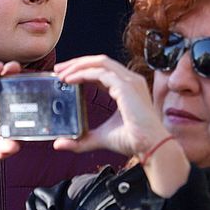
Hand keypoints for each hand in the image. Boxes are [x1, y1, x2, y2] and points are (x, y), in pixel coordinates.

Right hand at [0, 60, 23, 189]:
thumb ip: (1, 150)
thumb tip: (15, 147)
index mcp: (6, 120)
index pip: (19, 101)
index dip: (27, 91)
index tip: (37, 83)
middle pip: (9, 87)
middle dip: (17, 77)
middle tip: (23, 70)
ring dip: (4, 71)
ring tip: (11, 66)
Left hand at [54, 57, 190, 196]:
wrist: (152, 147)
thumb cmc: (135, 141)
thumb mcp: (102, 138)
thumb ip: (82, 140)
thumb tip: (60, 144)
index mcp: (127, 88)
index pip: (102, 70)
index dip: (82, 70)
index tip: (64, 76)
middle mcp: (130, 80)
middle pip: (99, 62)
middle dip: (77, 63)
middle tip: (58, 70)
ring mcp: (129, 81)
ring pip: (100, 62)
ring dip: (78, 65)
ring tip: (61, 73)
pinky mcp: (126, 87)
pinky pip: (100, 73)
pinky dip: (83, 73)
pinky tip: (70, 80)